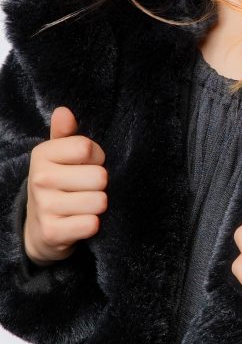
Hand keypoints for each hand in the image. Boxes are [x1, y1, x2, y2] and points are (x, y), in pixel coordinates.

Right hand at [22, 106, 108, 265]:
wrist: (40, 229)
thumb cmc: (57, 184)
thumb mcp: (58, 157)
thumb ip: (65, 133)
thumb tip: (63, 111)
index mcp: (42, 154)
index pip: (87, 148)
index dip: (97, 158)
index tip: (88, 165)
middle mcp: (40, 179)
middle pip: (99, 176)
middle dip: (99, 185)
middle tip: (84, 189)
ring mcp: (44, 207)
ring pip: (99, 201)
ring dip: (97, 206)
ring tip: (82, 206)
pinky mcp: (52, 232)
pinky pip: (92, 224)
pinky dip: (91, 225)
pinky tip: (79, 223)